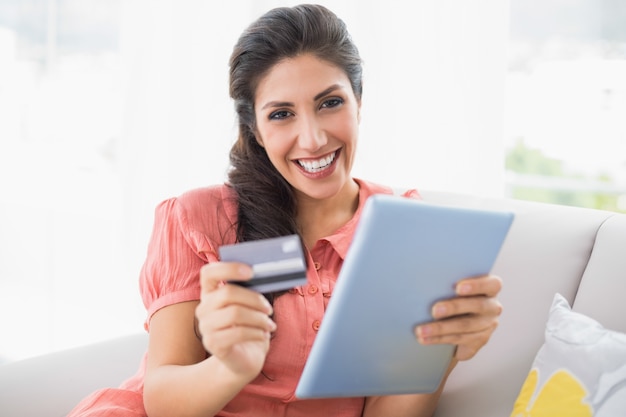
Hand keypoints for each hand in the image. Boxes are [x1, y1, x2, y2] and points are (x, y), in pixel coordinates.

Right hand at [196, 262, 275, 379]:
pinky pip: (238, 333)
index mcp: (210, 293)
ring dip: (258, 318)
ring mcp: (205, 327)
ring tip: (269, 324)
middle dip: (254, 299)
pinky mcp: (213, 344)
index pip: (209, 272)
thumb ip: (249, 290)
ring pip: (235, 313)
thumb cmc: (248, 326)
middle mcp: (203, 308)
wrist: (244, 358)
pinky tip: (263, 335)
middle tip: (269, 308)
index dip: (229, 268)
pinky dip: (256, 332)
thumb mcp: (248, 306)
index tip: (251, 271)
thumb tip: (263, 275)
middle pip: (228, 293)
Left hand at [415, 274, 502, 360]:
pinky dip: (438, 340)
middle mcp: (492, 307)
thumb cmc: (453, 294)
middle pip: (477, 306)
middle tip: (434, 311)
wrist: (457, 318)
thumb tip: (425, 280)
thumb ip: (449, 284)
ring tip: (421, 330)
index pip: (492, 284)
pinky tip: (424, 339)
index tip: (458, 287)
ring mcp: (487, 325)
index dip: (476, 285)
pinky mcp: (479, 341)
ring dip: (440, 329)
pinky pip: (458, 340)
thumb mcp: (454, 287)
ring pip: (465, 327)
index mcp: (490, 288)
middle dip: (453, 308)